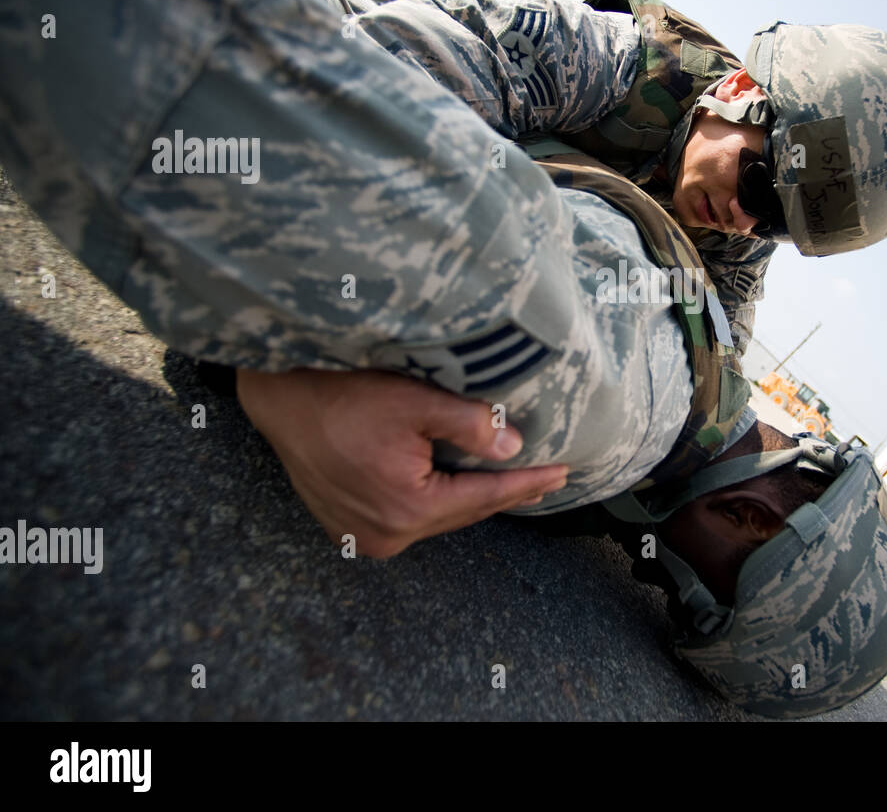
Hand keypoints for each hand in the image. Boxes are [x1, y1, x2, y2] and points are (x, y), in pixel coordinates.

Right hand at [235, 367, 567, 557]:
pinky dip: (434, 501)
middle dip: (503, 493)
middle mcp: (386, 534)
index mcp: (406, 509)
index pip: (484, 498)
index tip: (562, 474)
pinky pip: (408, 518)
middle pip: (461, 513)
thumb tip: (513, 449)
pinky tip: (454, 485)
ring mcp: (363, 536)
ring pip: (435, 518)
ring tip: (508, 481)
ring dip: (468, 498)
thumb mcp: (416, 402)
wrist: (281, 399)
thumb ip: (471, 427)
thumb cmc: (343, 394)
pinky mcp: (347, 527)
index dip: (526, 484)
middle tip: (545, 478)